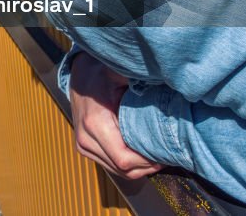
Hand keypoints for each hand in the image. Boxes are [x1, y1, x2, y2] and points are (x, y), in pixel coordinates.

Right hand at [69, 52, 162, 178]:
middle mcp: (85, 139)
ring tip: (157, 155)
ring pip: (118, 172)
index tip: (165, 153)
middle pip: (123, 170)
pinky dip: (129, 165)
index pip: (124, 159)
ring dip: (139, 168)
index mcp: (94, 123)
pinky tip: (142, 153)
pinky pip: (111, 166)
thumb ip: (139, 82)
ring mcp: (83, 145)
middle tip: (167, 155)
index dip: (147, 162)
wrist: (79, 75)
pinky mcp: (84, 148)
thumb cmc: (101, 73)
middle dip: (147, 166)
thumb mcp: (120, 73)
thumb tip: (166, 84)